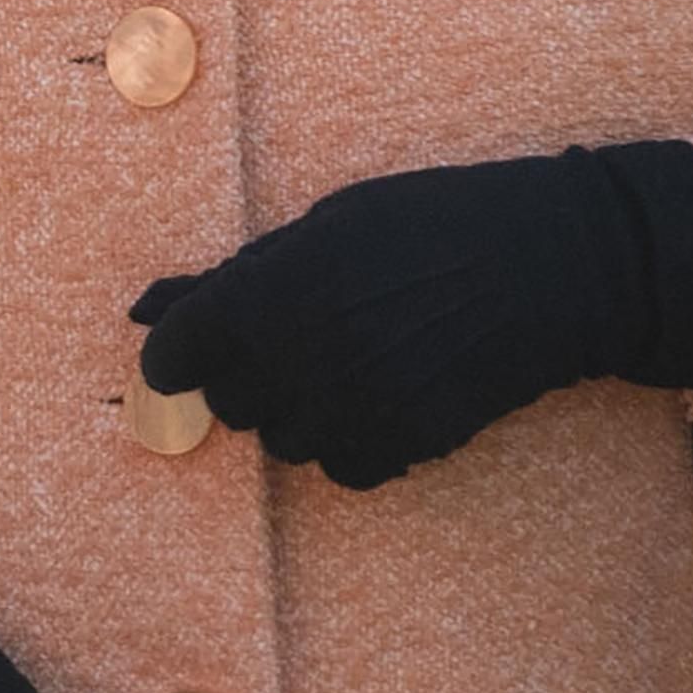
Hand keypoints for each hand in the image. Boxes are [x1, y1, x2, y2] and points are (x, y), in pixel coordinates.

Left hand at [130, 142, 692, 491]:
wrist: (547, 267)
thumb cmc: (429, 224)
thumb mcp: (322, 227)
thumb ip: (230, 277)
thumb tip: (145, 308)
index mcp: (268, 294)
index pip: (174, 356)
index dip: (180, 350)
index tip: (195, 343)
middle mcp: (300, 360)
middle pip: (229, 404)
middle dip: (246, 374)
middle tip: (296, 332)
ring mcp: (354, 409)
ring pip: (283, 441)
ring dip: (299, 408)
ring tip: (350, 355)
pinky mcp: (404, 445)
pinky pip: (342, 469)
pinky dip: (350, 440)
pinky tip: (383, 391)